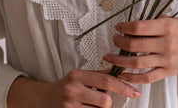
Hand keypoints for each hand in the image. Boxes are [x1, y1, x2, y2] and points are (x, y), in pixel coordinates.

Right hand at [8, 69, 141, 107]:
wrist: (43, 99)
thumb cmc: (65, 87)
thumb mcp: (80, 76)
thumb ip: (98, 75)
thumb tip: (120, 73)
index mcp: (78, 75)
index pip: (106, 79)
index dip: (123, 86)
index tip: (135, 92)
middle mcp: (72, 88)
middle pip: (104, 100)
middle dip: (107, 103)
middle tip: (99, 100)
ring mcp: (68, 104)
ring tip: (88, 104)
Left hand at [102, 17, 177, 89]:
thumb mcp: (174, 20)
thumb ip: (155, 22)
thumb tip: (133, 26)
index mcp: (167, 26)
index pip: (139, 27)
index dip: (124, 27)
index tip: (118, 27)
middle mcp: (167, 43)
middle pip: (135, 45)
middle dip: (119, 42)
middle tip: (115, 39)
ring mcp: (167, 60)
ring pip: (137, 63)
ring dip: (119, 60)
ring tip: (109, 57)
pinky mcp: (168, 72)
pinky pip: (147, 77)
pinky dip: (132, 78)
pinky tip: (121, 74)